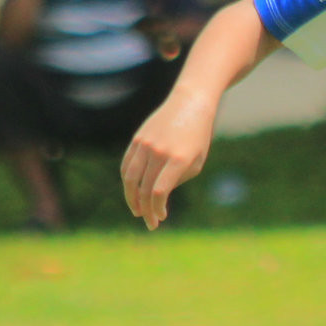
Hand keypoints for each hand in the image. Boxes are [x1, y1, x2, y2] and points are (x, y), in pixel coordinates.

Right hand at [120, 92, 217, 229]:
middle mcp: (159, 152)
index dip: (157, 209)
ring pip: (130, 179)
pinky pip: (127, 165)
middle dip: (146, 210)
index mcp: (178, 159)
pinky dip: (127, 181)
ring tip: (138, 211)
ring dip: (132, 198)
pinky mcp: (137, 139)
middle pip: (144, 189)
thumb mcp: (196, 162)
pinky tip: (133, 192)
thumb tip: (158, 197)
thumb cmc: (197, 137)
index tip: (161, 218)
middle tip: (150, 223)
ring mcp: (145, 144)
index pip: (159, 192)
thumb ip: (177, 180)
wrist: (190, 103)